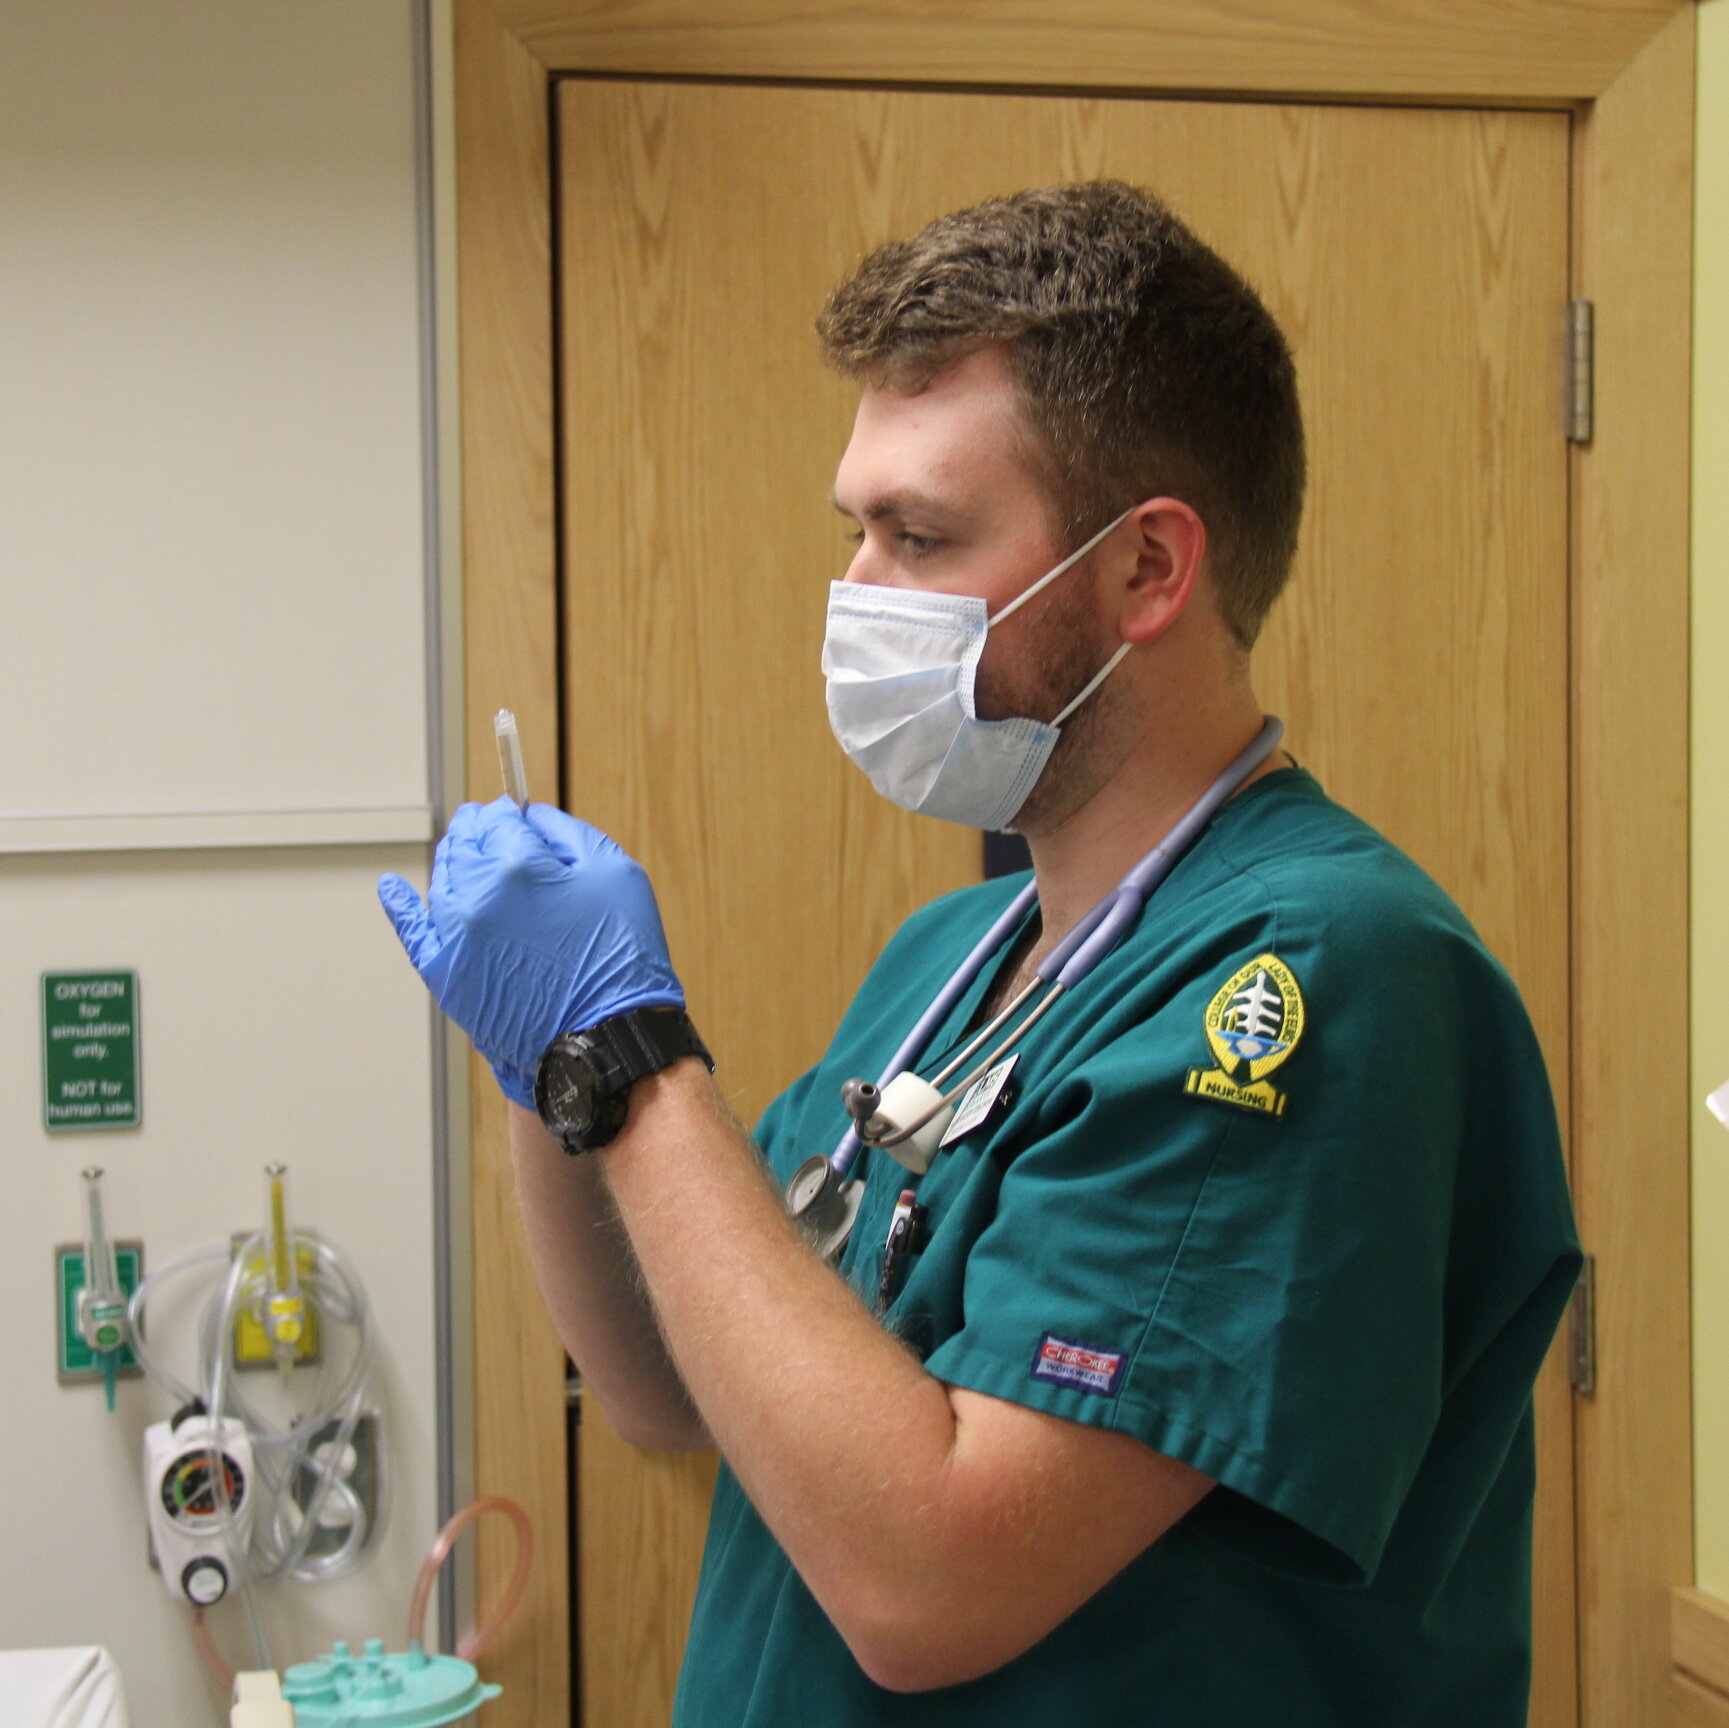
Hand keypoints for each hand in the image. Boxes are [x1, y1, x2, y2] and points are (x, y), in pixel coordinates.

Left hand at [378, 798, 683, 1106]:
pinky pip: (412, 929)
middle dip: (478, 831)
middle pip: (463, 843)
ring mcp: (454, 936)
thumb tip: (528, 815)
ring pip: (443, 878)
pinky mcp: (444, 973)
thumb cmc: (619, 957)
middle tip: (492, 830)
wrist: (606, 1036)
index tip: (515, 814)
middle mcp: (475, 896)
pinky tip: (392, 888)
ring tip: (474, 861)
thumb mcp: (614, 873)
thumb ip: (566, 831)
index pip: (497, 817)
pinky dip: (400, 904)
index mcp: (517, 865)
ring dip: (456, 862)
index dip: (509, 813)